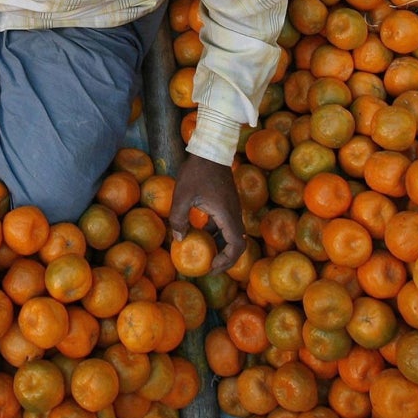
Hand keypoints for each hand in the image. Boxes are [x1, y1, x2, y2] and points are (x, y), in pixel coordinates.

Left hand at [169, 153, 244, 273]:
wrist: (210, 150)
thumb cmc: (196, 172)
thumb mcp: (182, 195)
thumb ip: (179, 219)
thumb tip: (179, 239)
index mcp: (227, 215)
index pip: (237, 245)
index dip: (226, 260)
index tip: (211, 267)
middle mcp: (234, 213)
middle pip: (238, 243)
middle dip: (226, 258)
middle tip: (210, 268)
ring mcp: (232, 208)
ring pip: (232, 234)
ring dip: (221, 246)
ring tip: (204, 254)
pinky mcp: (227, 203)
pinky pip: (226, 224)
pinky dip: (217, 234)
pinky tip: (200, 233)